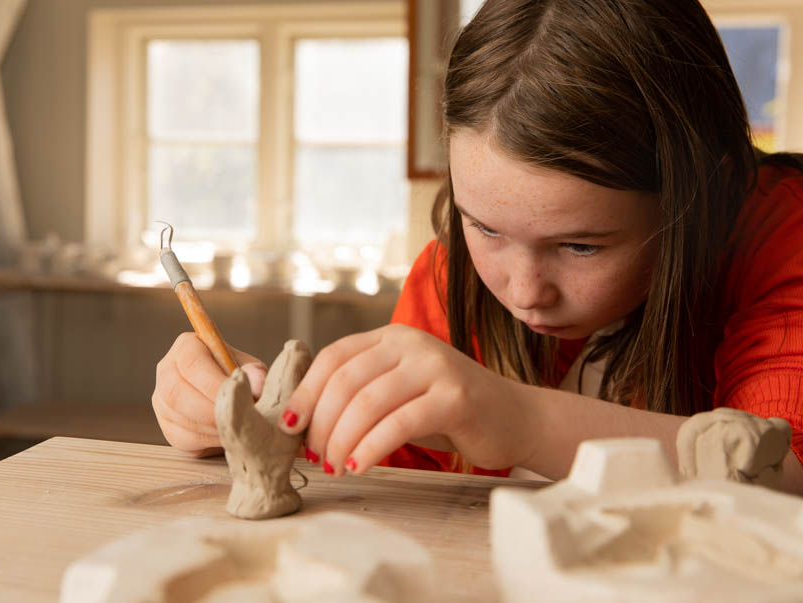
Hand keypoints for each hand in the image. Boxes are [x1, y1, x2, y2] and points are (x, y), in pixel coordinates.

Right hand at [152, 332, 267, 455]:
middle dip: (210, 409)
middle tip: (237, 418)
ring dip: (212, 426)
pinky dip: (208, 441)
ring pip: (179, 417)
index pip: (191, 362)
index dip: (212, 383)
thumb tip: (258, 383)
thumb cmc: (240, 378)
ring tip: (238, 427)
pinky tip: (227, 435)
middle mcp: (167, 371)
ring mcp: (162, 401)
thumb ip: (255, 373)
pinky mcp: (168, 427)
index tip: (236, 396)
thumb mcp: (251, 369)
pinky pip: (183, 438)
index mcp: (186, 347)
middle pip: (176, 392)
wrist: (234, 398)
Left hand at [278, 324, 532, 474]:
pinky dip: (372, 448)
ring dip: (342, 440)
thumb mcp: (398, 391)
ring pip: (369, 402)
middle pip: (347, 380)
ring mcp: (435, 366)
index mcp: (391, 337)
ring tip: (335, 466)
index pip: (335, 356)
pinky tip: (360, 465)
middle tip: (315, 457)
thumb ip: (360, 394)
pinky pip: (400, 423)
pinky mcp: (455, 397)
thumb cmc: (446, 411)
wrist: (512, 418)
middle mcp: (411, 343)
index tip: (289, 426)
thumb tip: (302, 423)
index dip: (306, 391)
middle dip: (322, 423)